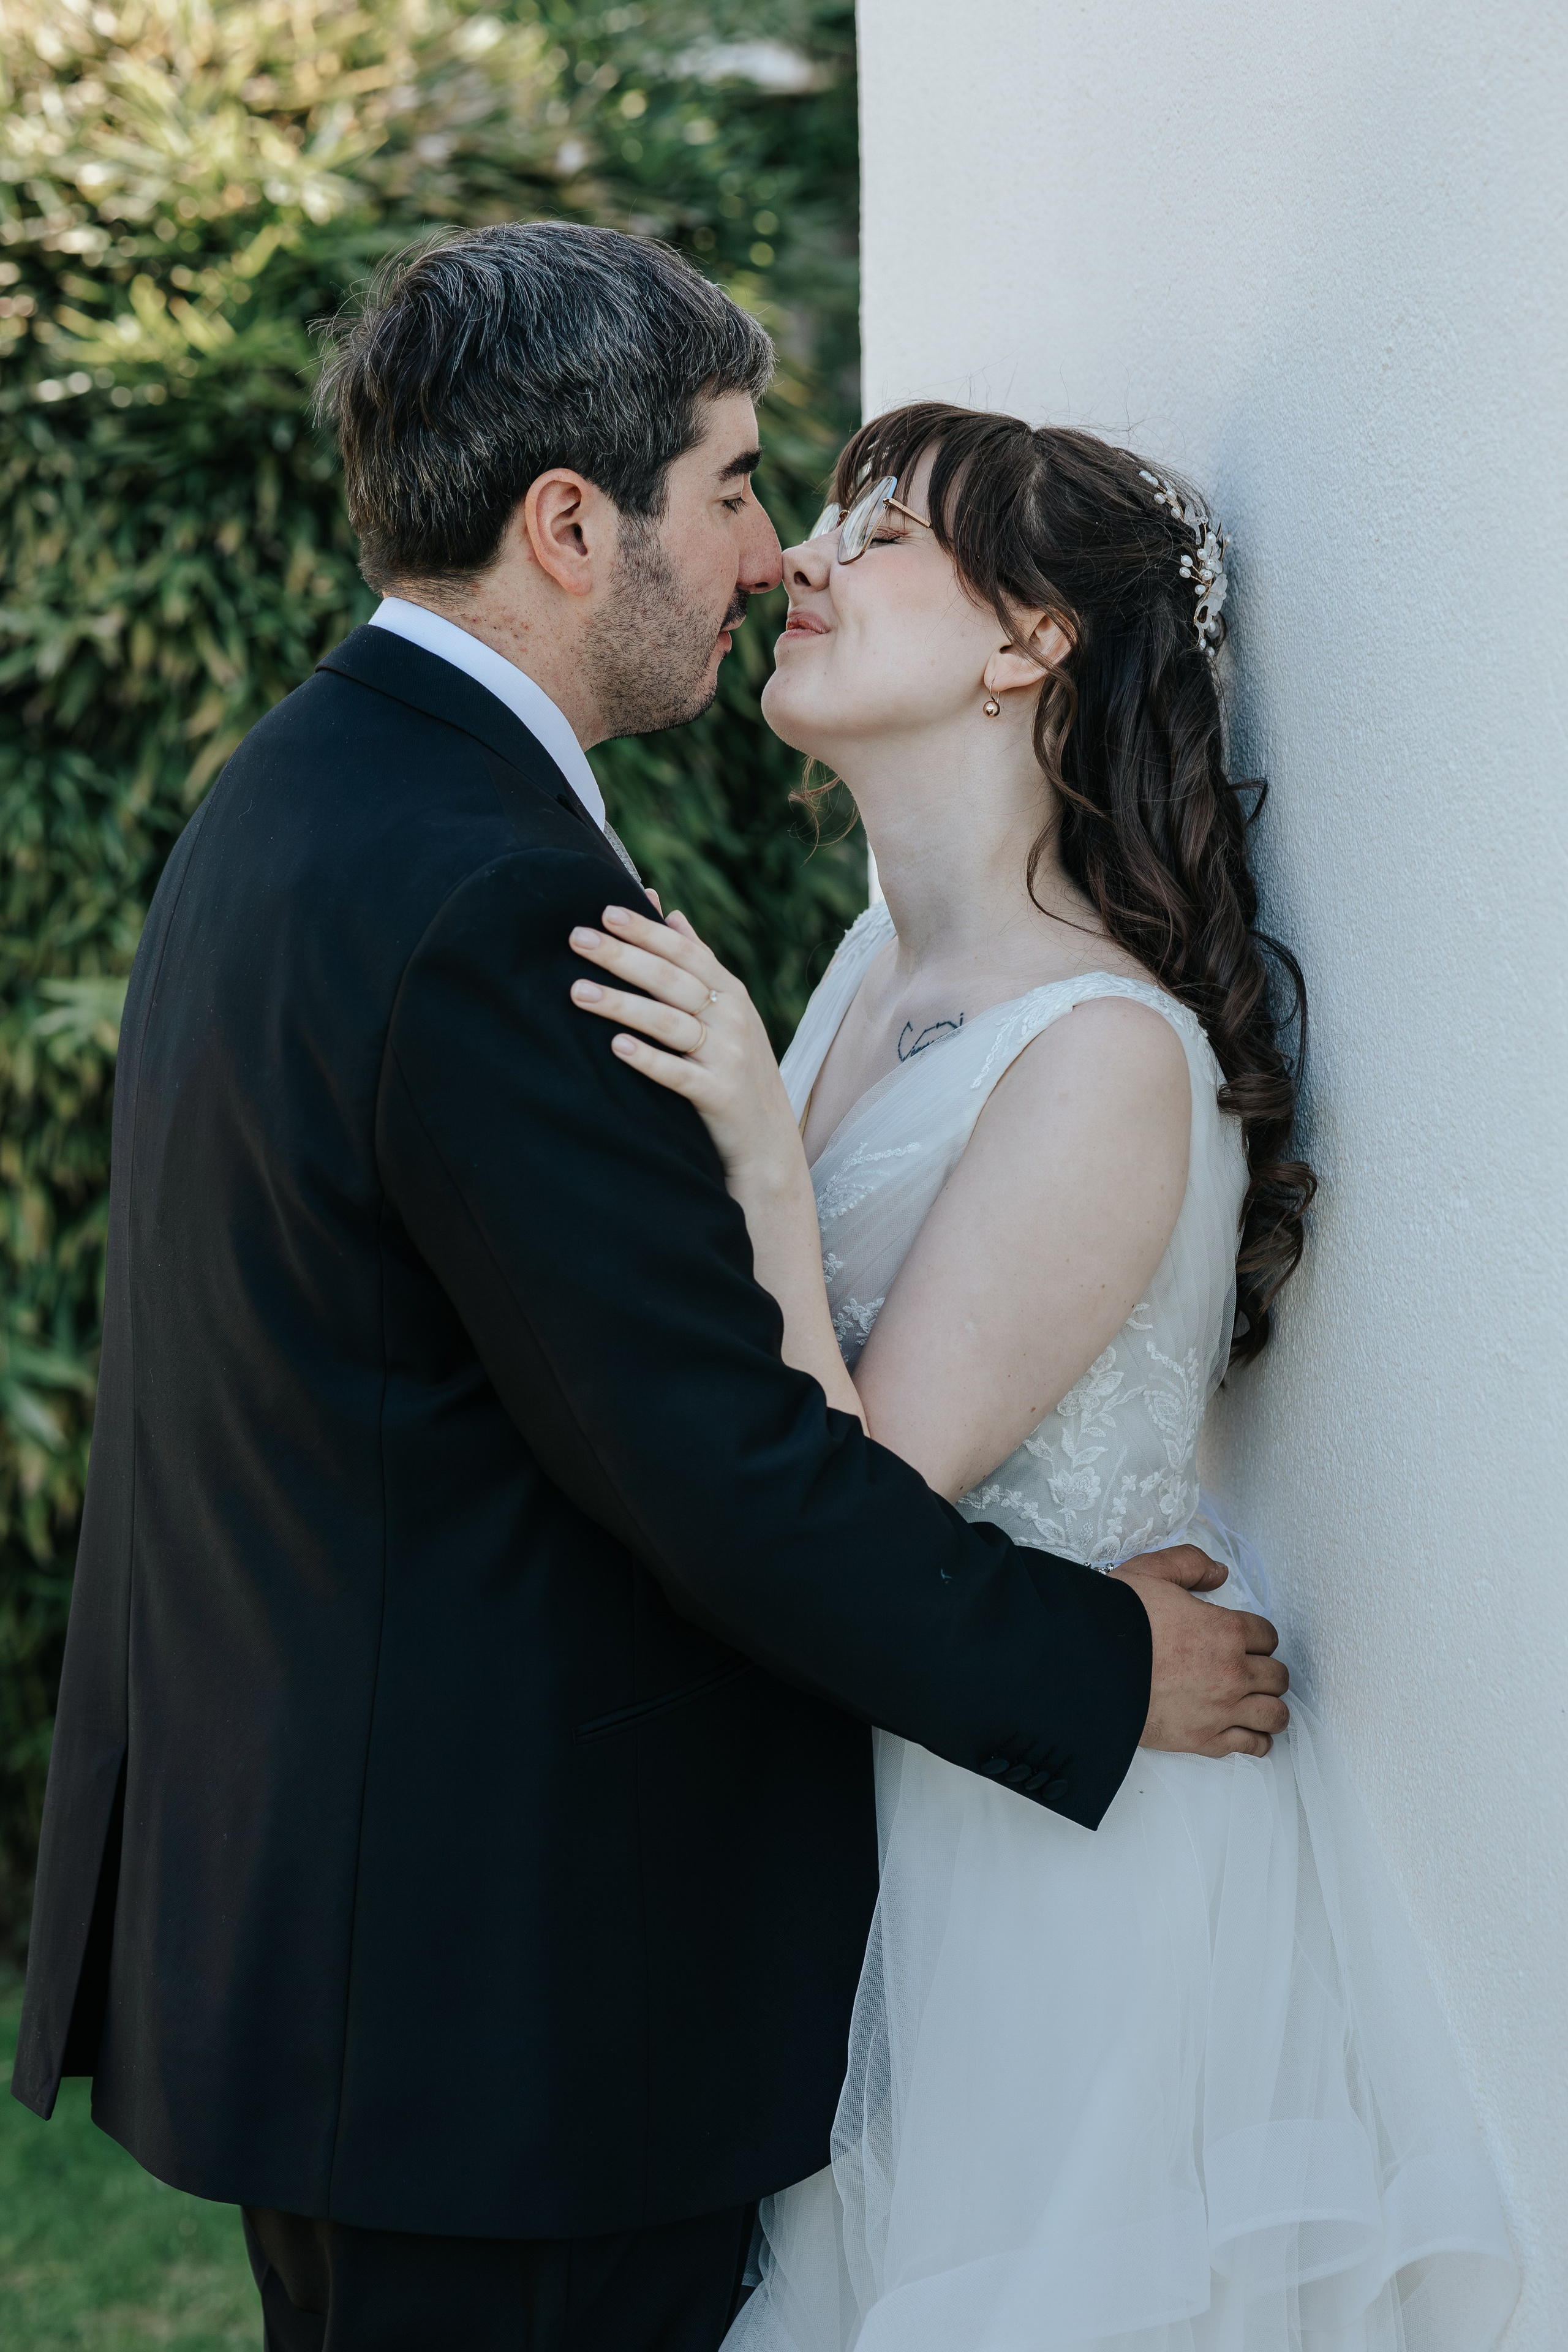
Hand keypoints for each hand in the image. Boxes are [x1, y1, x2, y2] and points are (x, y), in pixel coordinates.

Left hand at [568, 905, 801, 1190]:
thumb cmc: (738, 1066)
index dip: (645, 931)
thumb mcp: (728, 1010)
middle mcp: (732, 1018)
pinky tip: (617, 1046)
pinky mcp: (719, 1095)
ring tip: (579, 991)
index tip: (605, 911)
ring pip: (669, 1022)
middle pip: (671, 979)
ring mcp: (728, 1057)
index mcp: (730, 992)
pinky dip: (649, 1059)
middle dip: (622, 956)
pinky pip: (678, 1074)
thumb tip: (669, 914)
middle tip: (578, 939)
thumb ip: (698, 961)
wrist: (768, 1138)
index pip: (683, 951)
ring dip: (622, 1004)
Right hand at [1112, 1544, 1289, 1756]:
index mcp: (1226, 1629)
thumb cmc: (1116, 1619)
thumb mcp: (1152, 1571)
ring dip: (1270, 1706)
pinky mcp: (1203, 1740)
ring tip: (1257, 1702)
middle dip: (1267, 1670)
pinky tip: (1254, 1734)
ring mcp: (1221, 1709)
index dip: (1257, 1636)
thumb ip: (1191, 1564)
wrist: (1085, 1666)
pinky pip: (1251, 1745)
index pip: (1268, 1635)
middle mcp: (1233, 1671)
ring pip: (1274, 1714)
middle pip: (1277, 1676)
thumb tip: (1220, 1572)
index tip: (1244, 1639)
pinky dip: (1258, 1740)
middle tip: (1250, 1669)